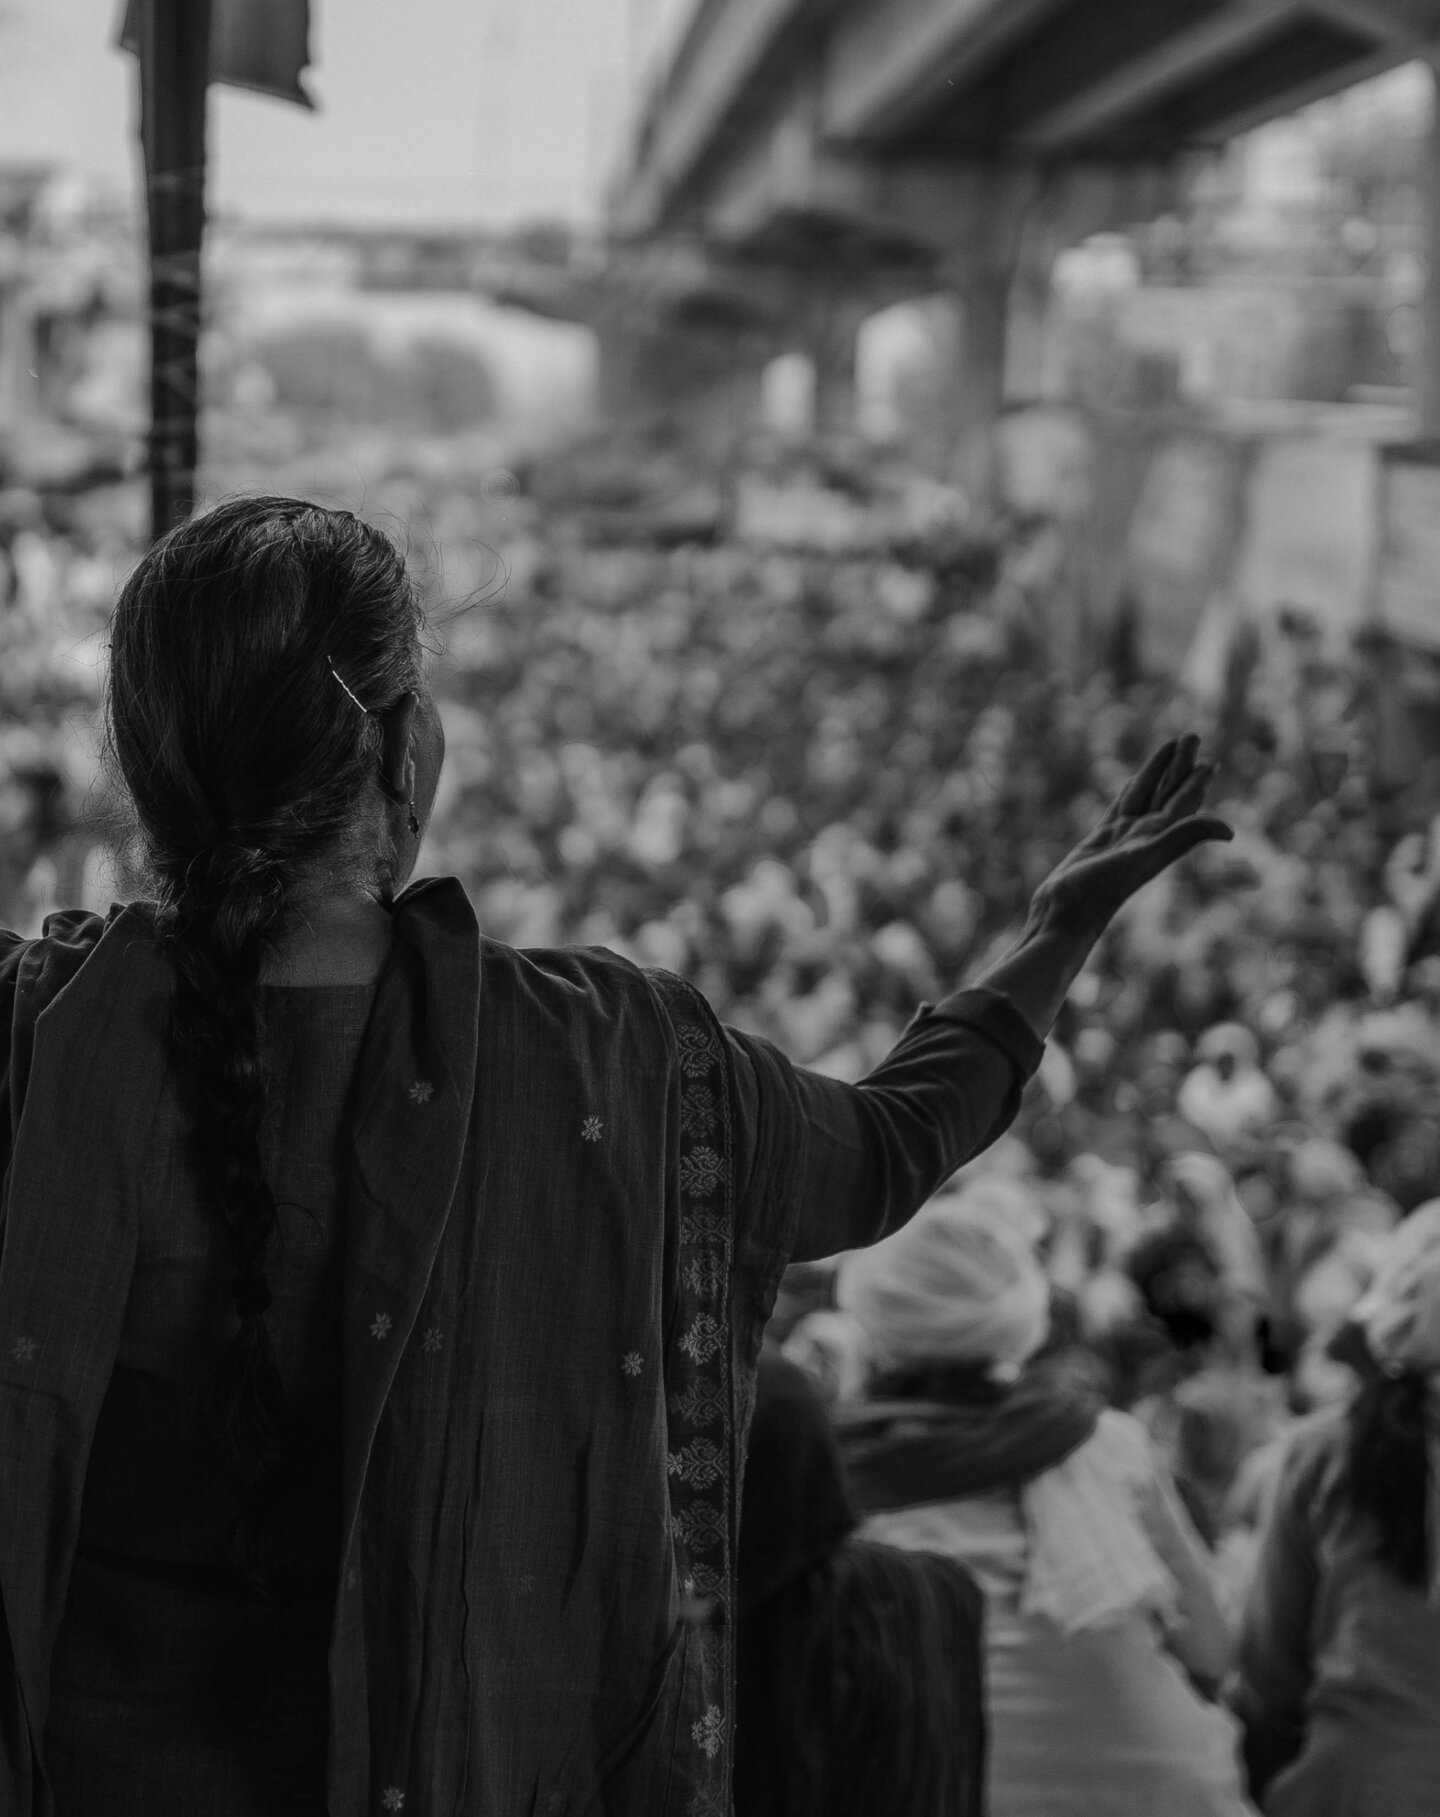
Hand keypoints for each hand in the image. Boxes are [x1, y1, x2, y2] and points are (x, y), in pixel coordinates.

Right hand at [1029, 735, 1231, 938]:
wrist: (1064, 915)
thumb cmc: (1100, 891)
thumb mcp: (1143, 858)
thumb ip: (1182, 838)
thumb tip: (1230, 830)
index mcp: (1158, 838)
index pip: (1182, 803)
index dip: (1196, 782)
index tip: (1209, 760)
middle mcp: (1145, 837)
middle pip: (1167, 793)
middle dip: (1180, 767)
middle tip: (1191, 736)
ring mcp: (1122, 838)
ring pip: (1145, 796)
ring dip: (1157, 773)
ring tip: (1168, 749)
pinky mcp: (1100, 840)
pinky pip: (1120, 807)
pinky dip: (1130, 791)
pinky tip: (1132, 784)